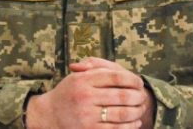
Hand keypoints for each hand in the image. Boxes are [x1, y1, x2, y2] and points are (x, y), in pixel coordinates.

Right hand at [25, 57, 152, 127]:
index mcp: (83, 79)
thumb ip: (95, 68)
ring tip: (141, 109)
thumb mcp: (77, 76)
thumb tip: (121, 71)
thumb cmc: (68, 92)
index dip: (131, 79)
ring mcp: (87, 115)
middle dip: (137, 96)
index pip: (115, 76)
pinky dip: (129, 126)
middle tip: (143, 97)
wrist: (49, 114)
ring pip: (121, 113)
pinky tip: (135, 122)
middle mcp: (85, 96)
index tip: (139, 82)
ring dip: (136, 111)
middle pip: (121, 95)